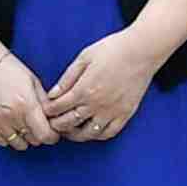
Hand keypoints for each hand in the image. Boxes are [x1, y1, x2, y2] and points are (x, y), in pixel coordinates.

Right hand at [0, 50, 54, 152]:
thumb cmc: (9, 70)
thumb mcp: (34, 83)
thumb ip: (45, 104)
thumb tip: (56, 121)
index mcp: (26, 104)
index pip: (45, 135)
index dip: (52, 136)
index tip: (52, 132)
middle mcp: (11, 115)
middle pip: (33, 140)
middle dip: (38, 134)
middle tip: (35, 122)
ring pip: (18, 144)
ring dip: (23, 137)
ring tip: (21, 122)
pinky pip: (2, 142)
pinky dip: (8, 136)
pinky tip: (9, 123)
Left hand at [37, 33, 158, 145]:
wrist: (141, 51)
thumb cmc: (112, 49)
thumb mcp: (84, 58)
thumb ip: (67, 78)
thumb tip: (52, 94)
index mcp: (84, 89)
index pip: (58, 108)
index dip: (48, 111)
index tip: (44, 110)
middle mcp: (96, 104)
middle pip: (69, 123)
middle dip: (56, 125)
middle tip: (51, 123)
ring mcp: (112, 112)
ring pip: (88, 133)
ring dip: (74, 135)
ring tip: (69, 130)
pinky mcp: (125, 114)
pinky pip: (109, 133)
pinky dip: (97, 136)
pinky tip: (91, 131)